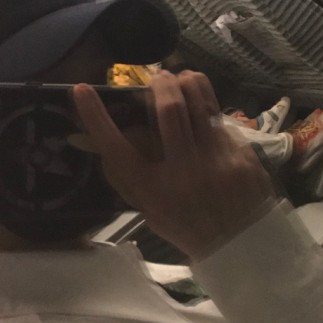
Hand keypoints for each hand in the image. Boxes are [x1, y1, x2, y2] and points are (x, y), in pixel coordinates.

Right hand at [73, 71, 274, 258]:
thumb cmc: (187, 225)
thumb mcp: (151, 208)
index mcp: (152, 189)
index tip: (81, 89)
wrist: (240, 244)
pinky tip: (207, 113)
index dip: (95, 117)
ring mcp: (215, 160)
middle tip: (159, 77)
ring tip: (183, 79)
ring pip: (200, 103)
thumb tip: (102, 140)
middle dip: (161, 84)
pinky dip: (211, 110)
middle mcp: (182, 171)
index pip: (116, 147)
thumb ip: (131, 176)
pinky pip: (221, 120)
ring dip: (188, 83)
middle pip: (168, 109)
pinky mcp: (240, 154)